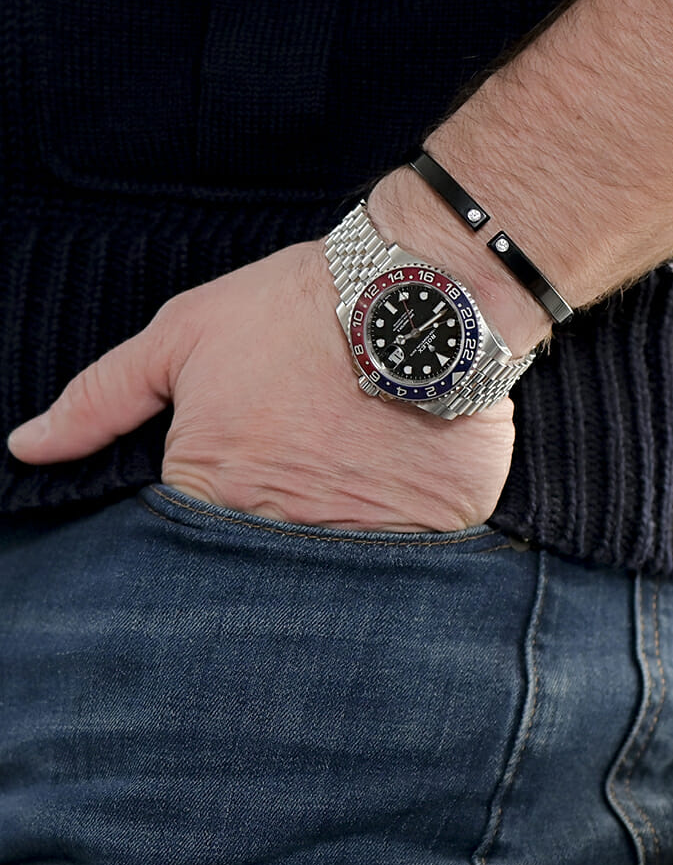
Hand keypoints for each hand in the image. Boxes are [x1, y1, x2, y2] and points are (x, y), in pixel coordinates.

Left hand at [5, 241, 515, 531]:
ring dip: (335, 544)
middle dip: (266, 542)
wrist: (418, 284)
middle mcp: (287, 531)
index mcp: (215, 490)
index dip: (203, 520)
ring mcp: (369, 538)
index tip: (235, 480)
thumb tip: (28, 445)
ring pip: (339, 579)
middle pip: (261, 574)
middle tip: (295, 481)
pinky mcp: (439, 527)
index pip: (184, 551)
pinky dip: (408, 535)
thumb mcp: (186, 335)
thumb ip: (102, 398)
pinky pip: (418, 558)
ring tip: (349, 485)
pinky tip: (403, 488)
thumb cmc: (296, 307)